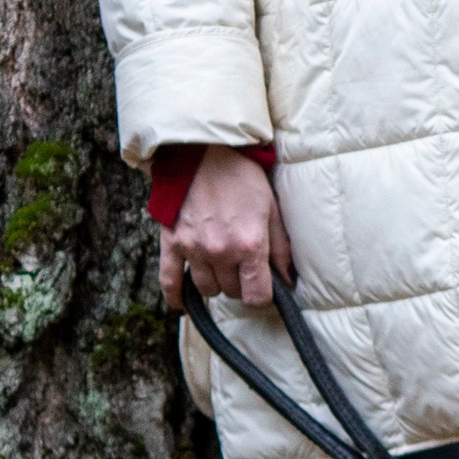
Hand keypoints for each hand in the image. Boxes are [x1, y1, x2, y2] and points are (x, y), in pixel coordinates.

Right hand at [158, 145, 294, 310]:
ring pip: (207, 289)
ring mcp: (194, 249)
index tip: (263, 288)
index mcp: (250, 245)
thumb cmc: (242, 178)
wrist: (204, 153)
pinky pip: (169, 281)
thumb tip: (288, 280)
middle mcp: (221, 252)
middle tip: (243, 266)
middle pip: (232, 292)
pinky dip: (175, 296)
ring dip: (216, 282)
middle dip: (241, 283)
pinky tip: (182, 305)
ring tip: (221, 266)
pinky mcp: (172, 243)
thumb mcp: (271, 209)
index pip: (257, 296)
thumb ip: (280, 248)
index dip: (262, 296)